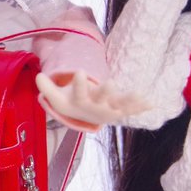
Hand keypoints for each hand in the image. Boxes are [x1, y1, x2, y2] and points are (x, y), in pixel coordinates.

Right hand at [35, 71, 149, 126]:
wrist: (85, 118)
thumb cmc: (71, 103)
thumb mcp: (57, 97)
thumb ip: (47, 87)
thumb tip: (38, 76)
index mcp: (81, 103)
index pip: (78, 94)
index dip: (78, 85)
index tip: (79, 71)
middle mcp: (96, 109)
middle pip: (100, 101)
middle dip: (105, 92)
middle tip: (110, 83)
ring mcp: (110, 110)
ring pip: (120, 106)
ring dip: (129, 101)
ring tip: (138, 94)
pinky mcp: (121, 111)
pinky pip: (132, 109)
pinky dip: (141, 107)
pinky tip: (152, 103)